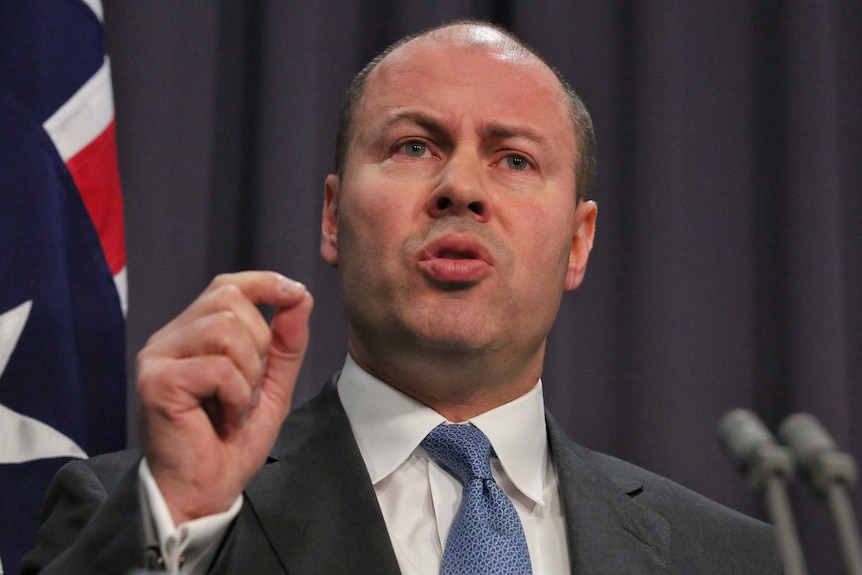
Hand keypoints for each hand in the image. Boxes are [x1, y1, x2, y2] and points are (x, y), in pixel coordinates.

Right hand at [137, 271, 312, 524]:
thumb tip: (301, 296)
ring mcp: (158, 358)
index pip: (226, 286)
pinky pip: (217, 367)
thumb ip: (286, 343)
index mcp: (193, 334)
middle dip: (260, 342)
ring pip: (224, 329)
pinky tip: (227, 418)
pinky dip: (237, 395)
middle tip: (252, 385)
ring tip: (238, 404)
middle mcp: (169, 338)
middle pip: (228, 300)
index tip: (295, 293)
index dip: (263, 282)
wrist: (204, 490)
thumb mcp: (272, 385)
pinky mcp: (157, 382)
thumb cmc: (231, 440)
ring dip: (249, 372)